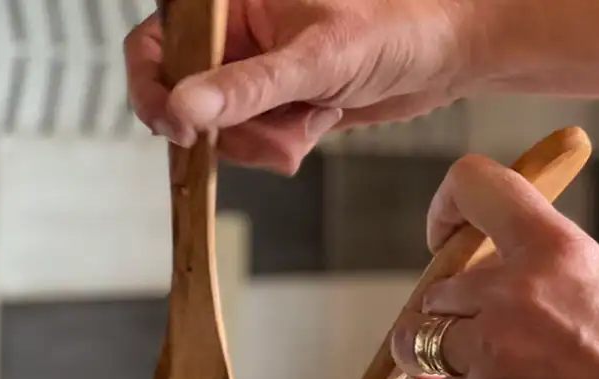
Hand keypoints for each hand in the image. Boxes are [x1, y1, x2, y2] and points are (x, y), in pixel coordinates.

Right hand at [126, 0, 478, 172]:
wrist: (443, 54)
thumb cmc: (392, 26)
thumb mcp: (314, 59)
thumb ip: (245, 89)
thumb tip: (184, 111)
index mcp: (226, 3)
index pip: (154, 46)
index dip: (156, 91)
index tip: (180, 129)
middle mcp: (232, 35)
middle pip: (184, 100)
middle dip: (229, 130)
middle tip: (274, 136)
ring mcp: (251, 71)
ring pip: (219, 129)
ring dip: (263, 141)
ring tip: (313, 118)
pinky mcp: (273, 103)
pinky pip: (252, 141)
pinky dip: (281, 145)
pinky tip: (319, 121)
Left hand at [390, 156, 598, 378]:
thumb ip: (543, 274)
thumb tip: (486, 279)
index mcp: (555, 249)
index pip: (474, 185)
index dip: (447, 210)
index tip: (447, 239)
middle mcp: (514, 292)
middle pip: (437, 285)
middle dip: (451, 310)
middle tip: (485, 334)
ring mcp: (492, 350)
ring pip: (417, 339)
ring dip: (435, 354)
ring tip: (471, 368)